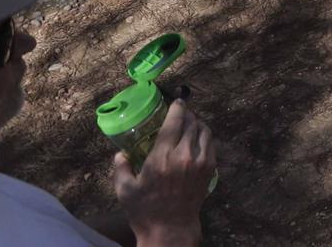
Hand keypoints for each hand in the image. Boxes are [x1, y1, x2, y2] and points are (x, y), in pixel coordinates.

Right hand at [113, 100, 215, 246]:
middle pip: (191, 123)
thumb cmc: (144, 210)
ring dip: (198, 124)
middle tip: (181, 113)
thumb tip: (120, 153)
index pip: (174, 122)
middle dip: (187, 114)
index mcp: (161, 157)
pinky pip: (211, 144)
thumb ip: (121, 168)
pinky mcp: (209, 169)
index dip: (177, 108)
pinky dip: (205, 136)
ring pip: (204, 131)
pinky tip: (198, 139)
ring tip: (191, 124)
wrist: (170, 229)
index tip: (177, 101)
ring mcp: (199, 162)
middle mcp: (183, 155)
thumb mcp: (125, 190)